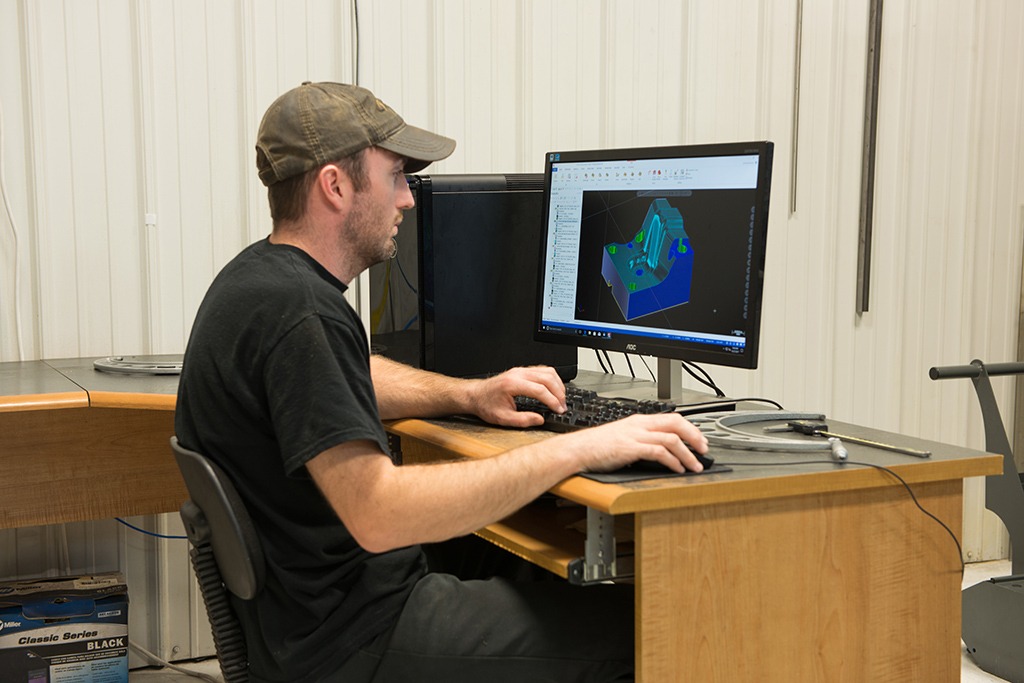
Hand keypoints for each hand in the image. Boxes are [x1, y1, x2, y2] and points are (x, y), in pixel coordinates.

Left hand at [466, 366, 565, 427]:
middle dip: (559, 393)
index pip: (540, 390)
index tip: (559, 410)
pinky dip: (552, 379)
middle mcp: (518, 374)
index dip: (552, 401)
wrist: (475, 395)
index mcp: (512, 384)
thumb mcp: (502, 418)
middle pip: (547, 378)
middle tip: (562, 406)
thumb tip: (539, 420)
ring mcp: (520, 370)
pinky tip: (554, 389)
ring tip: (561, 399)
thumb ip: (522, 420)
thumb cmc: (486, 404)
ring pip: (547, 371)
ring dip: (558, 385)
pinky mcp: (522, 370)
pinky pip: (543, 370)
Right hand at [555, 412, 710, 472]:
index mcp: (639, 420)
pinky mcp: (631, 448)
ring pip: (671, 439)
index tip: (700, 440)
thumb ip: (641, 440)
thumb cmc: (597, 446)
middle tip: (704, 450)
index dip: (690, 428)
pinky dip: (672, 461)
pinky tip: (677, 469)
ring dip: (687, 454)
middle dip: (694, 437)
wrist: (579, 449)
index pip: (672, 418)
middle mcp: (639, 425)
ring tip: (695, 465)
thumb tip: (660, 451)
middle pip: (676, 423)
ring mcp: (635, 435)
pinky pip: (658, 452)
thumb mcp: (623, 437)